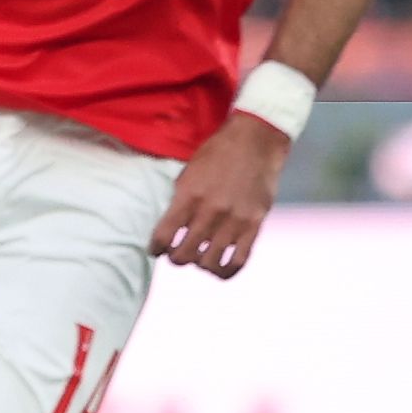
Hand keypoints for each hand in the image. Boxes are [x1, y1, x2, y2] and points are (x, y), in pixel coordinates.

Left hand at [149, 112, 289, 278]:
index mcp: (188, 196)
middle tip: (176, 254)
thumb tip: (168, 227)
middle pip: (183, 254)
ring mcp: (234, 220)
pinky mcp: (254, 225)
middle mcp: (210, 211)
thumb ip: (180, 200)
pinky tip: (219, 269)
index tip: (156, 250)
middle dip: (175, 259)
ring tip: (199, 259)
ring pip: (209, 262)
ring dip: (199, 265)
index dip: (155, 248)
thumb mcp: (189, 171)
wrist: (256, 141)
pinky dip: (226, 271)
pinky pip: (239, 260)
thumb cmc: (218, 154)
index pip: (163, 236)